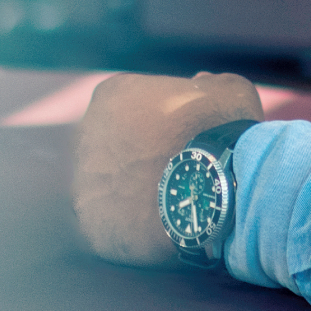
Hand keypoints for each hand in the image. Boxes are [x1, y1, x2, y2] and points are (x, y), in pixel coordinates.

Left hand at [71, 71, 265, 266]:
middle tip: (180, 171)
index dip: (163, 123)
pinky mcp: (92, 223)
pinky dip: (136, 227)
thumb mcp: (226, 90)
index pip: (134, 107)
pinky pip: (115, 224)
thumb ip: (207, 84)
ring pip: (114, 186)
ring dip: (137, 192)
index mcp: (112, 95)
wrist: (214, 181)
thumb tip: (200, 83)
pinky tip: (165, 226)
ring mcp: (84, 182)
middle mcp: (87, 133)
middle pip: (118, 146)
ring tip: (176, 202)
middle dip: (143, 157)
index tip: (187, 138)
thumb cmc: (220, 128)